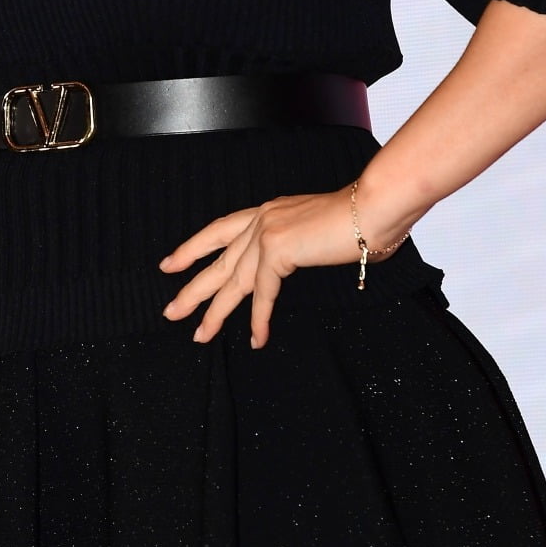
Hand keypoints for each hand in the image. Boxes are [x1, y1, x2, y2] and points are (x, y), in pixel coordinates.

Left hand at [159, 185, 407, 349]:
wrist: (375, 207)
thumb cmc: (360, 219)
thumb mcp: (316, 231)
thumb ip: (298, 245)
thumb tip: (295, 260)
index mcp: (268, 211)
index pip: (220, 231)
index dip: (193, 248)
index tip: (170, 264)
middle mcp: (262, 218)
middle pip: (218, 260)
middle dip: (193, 288)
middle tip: (171, 311)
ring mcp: (267, 232)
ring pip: (232, 281)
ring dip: (214, 311)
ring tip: (198, 334)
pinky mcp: (278, 249)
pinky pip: (263, 294)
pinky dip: (259, 319)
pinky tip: (256, 339)